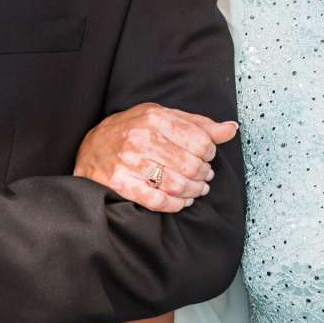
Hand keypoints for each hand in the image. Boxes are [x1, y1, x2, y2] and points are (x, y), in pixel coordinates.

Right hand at [76, 104, 237, 213]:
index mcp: (155, 118)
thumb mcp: (163, 117)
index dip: (210, 153)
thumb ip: (198, 124)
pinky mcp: (120, 184)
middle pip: (191, 165)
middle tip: (204, 177)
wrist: (91, 147)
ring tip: (195, 190)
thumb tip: (232, 128)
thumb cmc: (132, 130)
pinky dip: (175, 205)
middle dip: (203, 175)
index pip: (200, 141)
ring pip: (177, 185)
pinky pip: (157, 201)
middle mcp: (141, 138)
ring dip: (193, 191)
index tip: (207, 158)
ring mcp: (129, 162)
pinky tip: (180, 201)